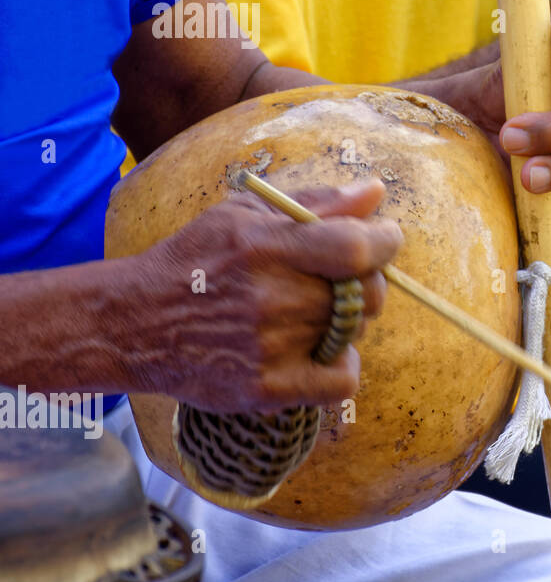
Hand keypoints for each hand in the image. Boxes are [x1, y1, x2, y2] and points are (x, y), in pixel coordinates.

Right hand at [134, 180, 401, 412]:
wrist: (134, 324)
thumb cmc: (197, 260)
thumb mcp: (246, 214)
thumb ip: (316, 203)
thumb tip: (375, 192)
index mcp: (267, 247)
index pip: (356, 248)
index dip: (385, 242)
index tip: (385, 239)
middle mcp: (272, 298)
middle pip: (366, 294)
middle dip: (368, 282)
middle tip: (343, 280)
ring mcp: (271, 348)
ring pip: (354, 332)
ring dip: (347, 320)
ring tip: (311, 312)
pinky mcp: (267, 388)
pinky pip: (342, 380)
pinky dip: (342, 365)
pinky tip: (319, 350)